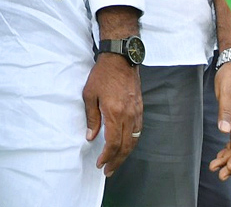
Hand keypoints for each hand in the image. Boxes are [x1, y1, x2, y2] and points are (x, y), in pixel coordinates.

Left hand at [83, 54, 142, 176]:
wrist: (120, 58)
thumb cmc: (103, 74)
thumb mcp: (90, 94)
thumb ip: (92, 117)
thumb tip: (91, 136)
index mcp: (114, 113)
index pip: (112, 143)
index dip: (106, 156)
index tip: (100, 164)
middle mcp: (128, 115)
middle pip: (125, 146)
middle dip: (116, 161)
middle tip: (108, 170)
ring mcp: (136, 112)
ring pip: (134, 140)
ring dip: (125, 154)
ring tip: (117, 162)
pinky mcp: (140, 107)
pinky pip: (138, 130)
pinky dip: (133, 141)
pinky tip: (127, 145)